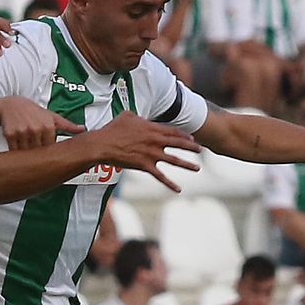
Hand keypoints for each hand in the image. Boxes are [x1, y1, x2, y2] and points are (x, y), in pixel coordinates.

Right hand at [0, 97, 76, 150]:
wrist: (11, 105)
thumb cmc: (34, 112)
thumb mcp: (52, 117)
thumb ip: (68, 125)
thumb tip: (83, 129)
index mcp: (48, 125)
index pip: (51, 148)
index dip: (48, 150)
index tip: (45, 149)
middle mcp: (36, 128)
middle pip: (40, 151)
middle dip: (37, 153)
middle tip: (35, 149)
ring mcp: (22, 132)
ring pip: (27, 152)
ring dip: (26, 153)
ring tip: (26, 146)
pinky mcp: (10, 134)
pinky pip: (15, 150)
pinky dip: (16, 151)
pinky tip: (18, 145)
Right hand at [85, 113, 201, 191]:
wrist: (104, 144)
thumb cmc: (112, 129)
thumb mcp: (127, 116)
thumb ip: (137, 116)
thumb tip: (138, 117)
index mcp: (153, 128)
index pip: (173, 132)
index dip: (183, 135)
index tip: (191, 139)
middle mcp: (156, 141)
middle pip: (178, 144)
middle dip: (191, 147)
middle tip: (201, 150)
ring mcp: (152, 154)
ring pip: (174, 160)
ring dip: (187, 164)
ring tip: (197, 168)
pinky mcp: (145, 166)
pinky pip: (160, 177)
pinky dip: (170, 184)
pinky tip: (178, 189)